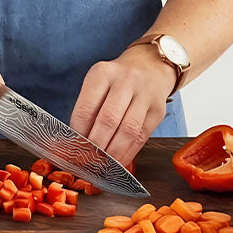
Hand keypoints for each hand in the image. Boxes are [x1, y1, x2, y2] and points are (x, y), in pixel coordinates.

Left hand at [69, 45, 175, 168]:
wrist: (150, 66)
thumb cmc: (116, 81)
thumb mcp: (98, 84)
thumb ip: (88, 110)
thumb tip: (75, 143)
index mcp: (103, 73)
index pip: (86, 108)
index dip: (79, 133)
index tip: (73, 150)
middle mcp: (126, 80)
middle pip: (108, 120)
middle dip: (96, 146)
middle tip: (87, 162)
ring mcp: (145, 94)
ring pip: (128, 130)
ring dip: (113, 153)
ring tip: (102, 165)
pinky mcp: (158, 110)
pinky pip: (142, 136)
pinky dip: (128, 152)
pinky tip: (119, 162)